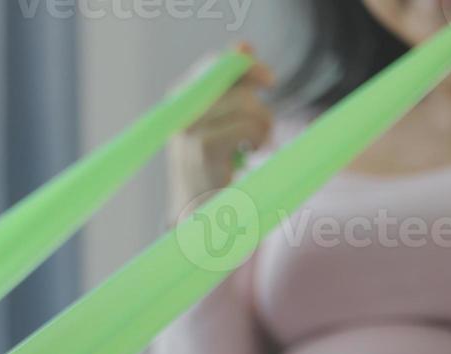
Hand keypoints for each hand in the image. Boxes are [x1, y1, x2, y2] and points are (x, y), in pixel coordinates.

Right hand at [167, 44, 275, 216]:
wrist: (196, 211)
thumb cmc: (212, 164)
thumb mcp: (219, 120)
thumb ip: (230, 84)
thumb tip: (243, 45)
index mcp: (180, 99)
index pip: (218, 65)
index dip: (247, 66)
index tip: (270, 81)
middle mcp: (180, 110)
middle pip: (239, 86)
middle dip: (259, 106)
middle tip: (259, 132)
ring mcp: (189, 128)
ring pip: (248, 105)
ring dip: (263, 125)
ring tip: (255, 145)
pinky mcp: (204, 146)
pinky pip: (248, 125)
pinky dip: (259, 138)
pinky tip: (251, 152)